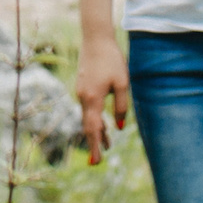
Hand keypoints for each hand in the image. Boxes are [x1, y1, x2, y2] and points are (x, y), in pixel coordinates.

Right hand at [75, 35, 132, 165]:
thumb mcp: (122, 84)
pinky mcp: (82, 86)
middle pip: (88, 126)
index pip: (93, 129)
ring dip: (97, 131)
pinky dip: (94, 119)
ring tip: (108, 145)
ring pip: (88, 117)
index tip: (96, 163)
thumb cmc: (111, 60)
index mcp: (92, 99)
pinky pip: (87, 108)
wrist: (95, 39)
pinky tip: (103, 123)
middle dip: (94, 143)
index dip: (95, 146)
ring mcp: (80, 91)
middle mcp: (83, 97)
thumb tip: (119, 127)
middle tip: (97, 162)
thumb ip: (121, 106)